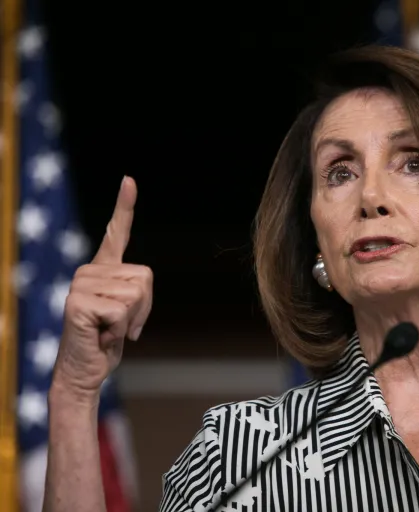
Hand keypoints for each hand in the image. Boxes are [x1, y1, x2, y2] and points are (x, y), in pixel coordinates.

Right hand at [52, 176, 152, 400]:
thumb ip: (134, 291)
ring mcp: (81, 284)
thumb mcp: (128, 312)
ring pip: (136, 295)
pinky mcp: (78, 302)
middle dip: (143, 308)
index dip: (124, 207)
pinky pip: (123, 311)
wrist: (85, 371)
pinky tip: (101, 335)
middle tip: (120, 326)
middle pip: (145, 278)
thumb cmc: (108, 341)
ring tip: (108, 330)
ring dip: (131, 320)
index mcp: (102, 270)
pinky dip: (120, 330)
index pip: (116, 233)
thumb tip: (139, 283)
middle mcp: (89, 271)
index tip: (129, 180)